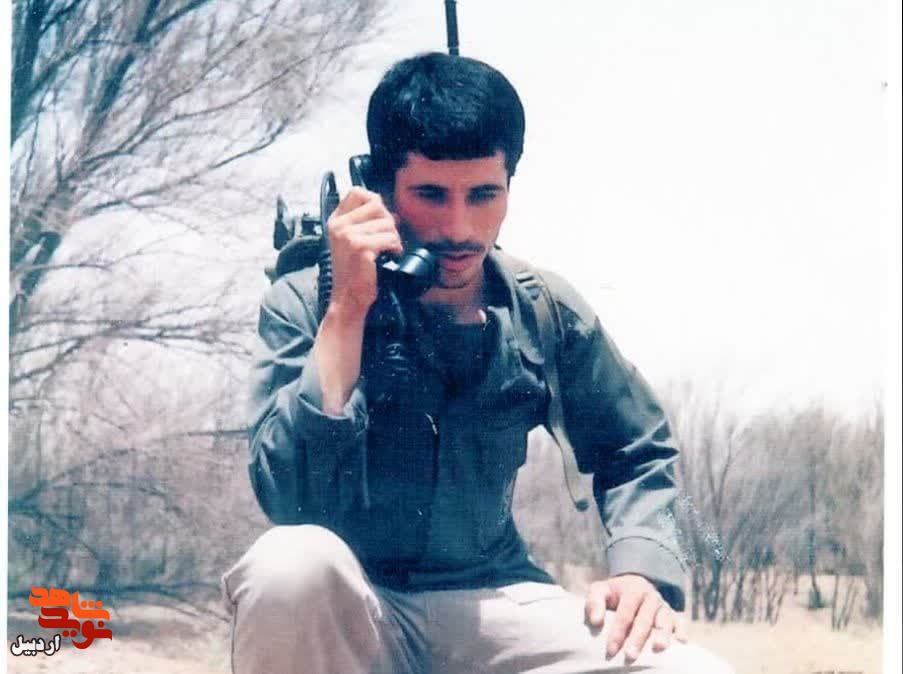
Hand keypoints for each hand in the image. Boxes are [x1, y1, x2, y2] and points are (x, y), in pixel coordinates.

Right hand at [326, 187, 402, 315]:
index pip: (357, 192)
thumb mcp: (350, 241)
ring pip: (387, 223)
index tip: (378, 218)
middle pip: (376, 204)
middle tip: (387, 239)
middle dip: (388, 221)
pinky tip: (389, 256)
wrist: (348, 298)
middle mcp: (339, 226)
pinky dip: (395, 247)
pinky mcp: (361, 248)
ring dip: (394, 237)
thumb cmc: (353, 272)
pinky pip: (389, 238)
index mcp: (335, 221)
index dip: (374, 201)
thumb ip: (362, 221)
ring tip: (387, 250)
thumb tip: (385, 207)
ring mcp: (348, 236)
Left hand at [584, 574, 687, 662]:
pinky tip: (681, 641)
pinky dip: (681, 630)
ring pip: (664, 621)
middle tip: (630, 656)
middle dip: (637, 638)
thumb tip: (595, 621)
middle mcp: (651, 597)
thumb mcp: (600, 590)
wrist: (635, 584)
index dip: (618, 631)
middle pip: (645, 619)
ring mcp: (664, 606)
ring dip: (662, 634)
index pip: (625, 612)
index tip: (611, 650)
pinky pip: (680, 622)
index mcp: (634, 589)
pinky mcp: (673, 615)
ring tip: (658, 648)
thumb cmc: (614, 593)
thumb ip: (594, 602)